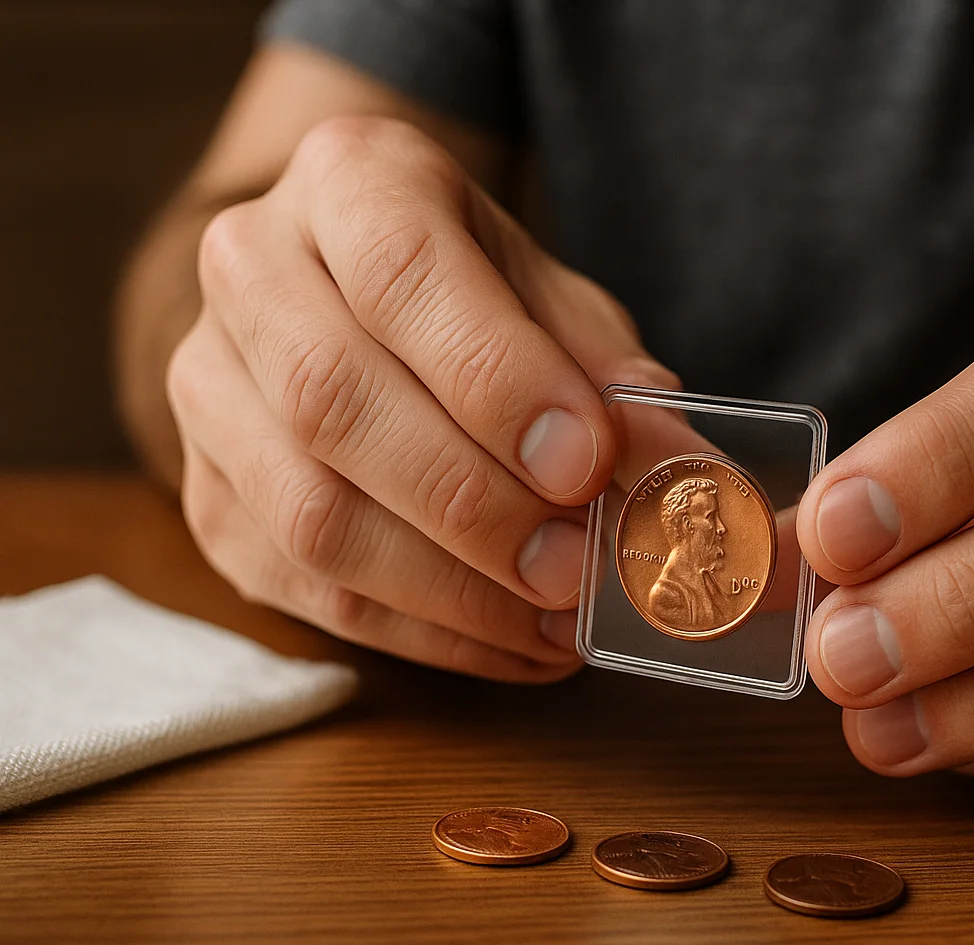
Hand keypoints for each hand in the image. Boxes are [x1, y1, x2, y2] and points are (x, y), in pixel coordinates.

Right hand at [167, 116, 679, 681]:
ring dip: (453, 590)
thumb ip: (604, 371)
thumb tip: (674, 466)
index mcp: (348, 182)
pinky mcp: (211, 499)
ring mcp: (208, 391)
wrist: (352, 297)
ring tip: (560, 621)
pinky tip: (516, 643)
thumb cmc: (473, 293)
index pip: (404, 274)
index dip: (497, 379)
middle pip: (335, 401)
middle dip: (474, 503)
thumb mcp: (550, 297)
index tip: (584, 461)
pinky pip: (311, 591)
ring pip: (312, 515)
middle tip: (577, 564)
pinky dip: (427, 634)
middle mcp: (249, 272)